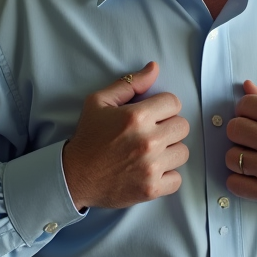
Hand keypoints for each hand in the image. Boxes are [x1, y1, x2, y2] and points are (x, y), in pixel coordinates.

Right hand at [62, 61, 189, 210]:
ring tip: (151, 153)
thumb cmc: (88, 137)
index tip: (151, 116)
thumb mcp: (99, 102)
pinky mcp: (152, 188)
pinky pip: (177, 178)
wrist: (74, 176)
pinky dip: (167, 176)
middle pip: (182, 126)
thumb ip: (129, 83)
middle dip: (168, 128)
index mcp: (136, 116)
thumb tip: (154, 68)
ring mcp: (151, 166)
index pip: (174, 103)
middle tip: (151, 134)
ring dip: (170, 152)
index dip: (163, 108)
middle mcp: (148, 140)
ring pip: (183, 152)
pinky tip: (150, 171)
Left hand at [224, 80, 256, 210]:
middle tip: (252, 140)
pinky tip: (252, 176)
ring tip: (254, 159)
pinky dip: (239, 181)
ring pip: (230, 157)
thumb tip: (246, 86)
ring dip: (239, 158)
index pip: (244, 104)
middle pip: (233, 129)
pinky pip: (233, 183)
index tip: (252, 120)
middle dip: (240, 133)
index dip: (245, 111)